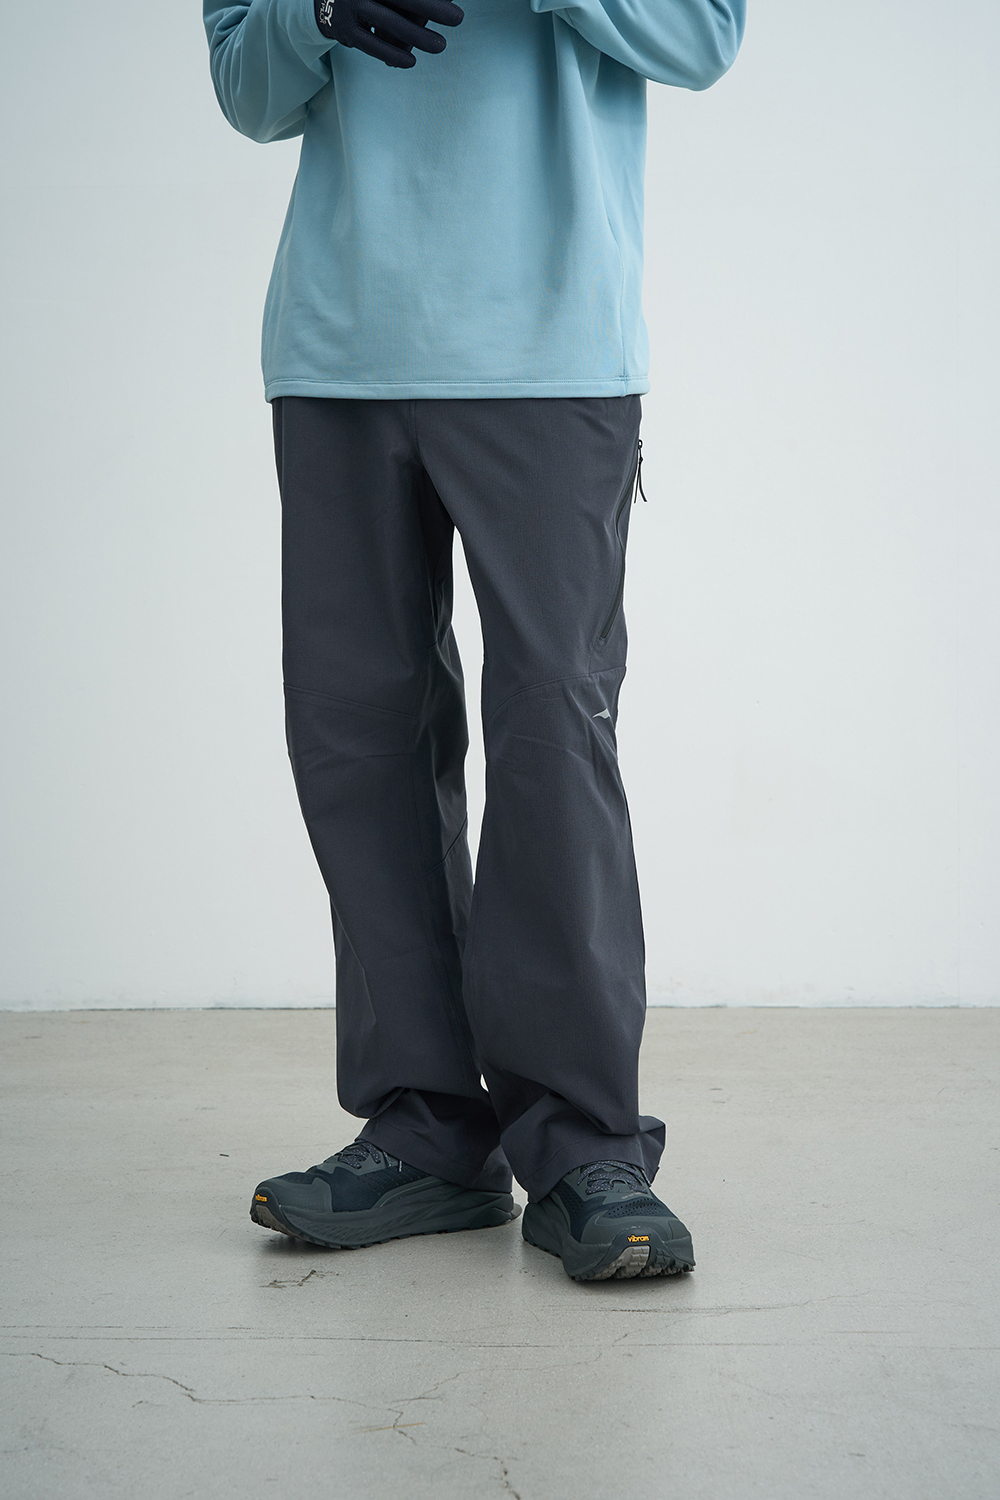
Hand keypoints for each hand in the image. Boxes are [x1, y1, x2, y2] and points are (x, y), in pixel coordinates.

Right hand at [315, 0, 464, 68]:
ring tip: (441, 45)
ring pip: (388, 22)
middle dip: (431, 7)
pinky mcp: (344, 29)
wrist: (325, 1)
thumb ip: (405, 1)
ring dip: (417, 35)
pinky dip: (392, 54)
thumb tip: (441, 2)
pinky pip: (371, 44)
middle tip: (458, 18)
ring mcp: (349, 6)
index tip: (452, 1)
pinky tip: (411, 61)